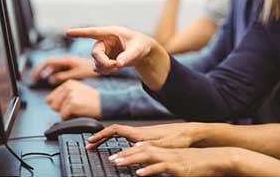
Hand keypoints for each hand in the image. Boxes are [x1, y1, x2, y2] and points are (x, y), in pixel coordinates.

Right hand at [32, 57, 98, 84]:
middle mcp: (68, 61)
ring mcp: (71, 64)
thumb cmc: (94, 69)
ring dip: (51, 75)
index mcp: (67, 60)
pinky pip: (62, 71)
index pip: (48, 62)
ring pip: (56, 69)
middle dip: (43, 72)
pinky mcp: (75, 67)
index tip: (34, 78)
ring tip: (48, 83)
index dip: (39, 69)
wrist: (106, 65)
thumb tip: (51, 79)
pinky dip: (58, 76)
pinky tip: (59, 82)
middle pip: (50, 65)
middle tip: (36, 81)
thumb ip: (64, 76)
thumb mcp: (77, 74)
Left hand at [45, 80, 100, 118]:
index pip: (50, 99)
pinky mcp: (72, 104)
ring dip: (66, 113)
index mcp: (68, 83)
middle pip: (52, 105)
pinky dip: (70, 118)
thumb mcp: (78, 91)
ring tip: (78, 109)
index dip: (60, 104)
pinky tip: (80, 112)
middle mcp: (68, 87)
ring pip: (57, 111)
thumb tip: (48, 101)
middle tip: (76, 106)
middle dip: (62, 108)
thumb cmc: (93, 100)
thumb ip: (63, 94)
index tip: (71, 104)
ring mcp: (70, 95)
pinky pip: (63, 116)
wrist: (106, 103)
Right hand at [65, 26, 157, 74]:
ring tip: (120, 66)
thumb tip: (118, 64)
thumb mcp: (138, 49)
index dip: (80, 33)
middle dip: (104, 62)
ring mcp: (103, 51)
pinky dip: (107, 71)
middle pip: (95, 53)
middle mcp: (104, 41)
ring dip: (106, 68)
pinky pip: (99, 68)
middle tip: (116, 67)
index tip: (67, 32)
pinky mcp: (103, 60)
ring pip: (97, 63)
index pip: (94, 32)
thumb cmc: (140, 45)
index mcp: (112, 32)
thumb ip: (128, 56)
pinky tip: (116, 68)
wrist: (142, 52)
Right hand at [86, 122, 200, 149]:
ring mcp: (143, 134)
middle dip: (100, 137)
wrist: (190, 133)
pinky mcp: (148, 137)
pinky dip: (117, 141)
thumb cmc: (179, 139)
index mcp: (140, 134)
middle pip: (114, 132)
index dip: (101, 134)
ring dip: (107, 139)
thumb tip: (131, 148)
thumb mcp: (163, 146)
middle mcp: (140, 132)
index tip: (90, 141)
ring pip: (120, 134)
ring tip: (98, 146)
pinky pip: (126, 137)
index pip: (115, 130)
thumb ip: (147, 148)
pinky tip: (118, 148)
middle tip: (89, 146)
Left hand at [110, 145, 236, 176]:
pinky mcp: (179, 168)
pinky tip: (139, 173)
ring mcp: (174, 160)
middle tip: (111, 158)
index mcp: (170, 152)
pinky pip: (161, 168)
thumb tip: (159, 171)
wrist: (220, 159)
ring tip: (117, 163)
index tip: (118, 155)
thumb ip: (171, 166)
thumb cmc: (204, 164)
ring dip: (132, 160)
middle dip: (126, 155)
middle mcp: (169, 154)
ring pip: (149, 157)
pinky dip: (149, 170)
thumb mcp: (185, 164)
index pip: (147, 149)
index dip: (132, 152)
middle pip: (144, 151)